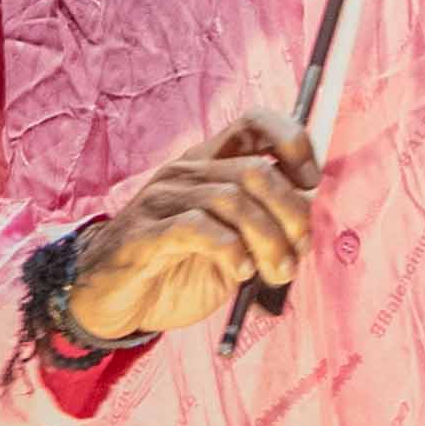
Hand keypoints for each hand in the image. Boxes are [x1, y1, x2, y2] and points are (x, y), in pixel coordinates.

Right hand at [65, 110, 318, 340]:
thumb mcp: (235, 245)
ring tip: (277, 272)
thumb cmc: (178, 268)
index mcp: (209, 164)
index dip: (292, 142)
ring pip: (233, 200)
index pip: (254, 123)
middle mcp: (186, 173)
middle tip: (299, 250)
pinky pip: (197, 228)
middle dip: (291, 213)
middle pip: (256, 171)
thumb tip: (308, 217)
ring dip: (269, 241)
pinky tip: (241, 270)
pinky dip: (231, 249)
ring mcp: (161, 200)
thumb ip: (268, 224)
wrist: (113, 302)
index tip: (311, 182)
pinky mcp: (143, 233)